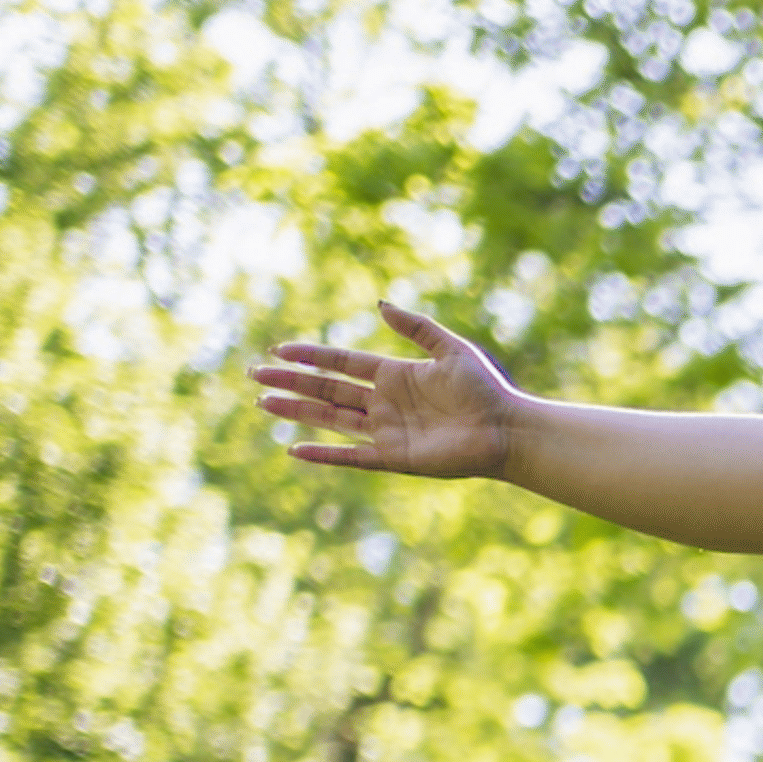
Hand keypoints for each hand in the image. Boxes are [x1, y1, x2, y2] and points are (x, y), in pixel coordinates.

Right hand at [253, 299, 519, 479]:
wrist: (507, 430)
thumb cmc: (485, 390)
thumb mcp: (451, 349)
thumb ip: (416, 327)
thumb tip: (379, 304)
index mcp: (395, 375)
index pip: (342, 362)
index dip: (311, 356)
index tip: (279, 350)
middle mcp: (385, 403)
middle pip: (327, 390)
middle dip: (291, 383)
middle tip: (255, 375)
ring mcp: (388, 431)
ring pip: (331, 419)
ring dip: (297, 412)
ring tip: (263, 403)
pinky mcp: (395, 457)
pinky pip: (352, 456)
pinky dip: (325, 454)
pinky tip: (295, 450)